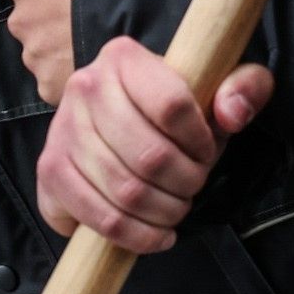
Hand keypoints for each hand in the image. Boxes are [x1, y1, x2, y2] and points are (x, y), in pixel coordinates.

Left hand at [6, 0, 109, 105]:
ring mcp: (35, 56)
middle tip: (92, 19)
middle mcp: (20, 19)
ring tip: (100, 43)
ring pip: (46, 56)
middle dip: (57, 22)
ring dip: (65, 51)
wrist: (143, 2)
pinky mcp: (51, 87)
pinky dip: (76, 75)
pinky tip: (100, 62)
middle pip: (36, 23)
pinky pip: (60, 82)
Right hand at [36, 38, 270, 252]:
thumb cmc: (172, 110)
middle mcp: (84, 86)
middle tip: (194, 185)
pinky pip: (98, 217)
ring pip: (126, 192)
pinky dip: (136, 236)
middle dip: (186, 184)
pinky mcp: (50, 170)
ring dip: (165, 213)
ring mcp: (61, 130)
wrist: (113, 124)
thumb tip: (232, 112)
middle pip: (150, 156)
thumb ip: (244, 88)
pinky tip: (156, 233)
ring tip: (177, 208)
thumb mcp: (216, 89)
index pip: (172, 105)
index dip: (199, 141)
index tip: (206, 152)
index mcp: (124, 57)